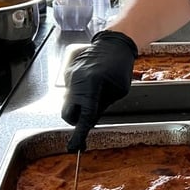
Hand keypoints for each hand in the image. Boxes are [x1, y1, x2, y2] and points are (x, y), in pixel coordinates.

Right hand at [61, 30, 137, 152]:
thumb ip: (102, 106)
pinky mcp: (68, 74)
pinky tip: (93, 85)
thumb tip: (91, 120)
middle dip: (77, 119)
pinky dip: (80, 95)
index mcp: (91, 84)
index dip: (80, 133)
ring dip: (80, 106)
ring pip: (69, 103)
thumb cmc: (120, 65)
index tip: (75, 146)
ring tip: (96, 95)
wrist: (113, 43)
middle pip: (68, 113)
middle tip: (89, 117)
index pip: (85, 115)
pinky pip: (71, 92)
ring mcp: (70, 77)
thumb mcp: (119, 90)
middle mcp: (76, 80)